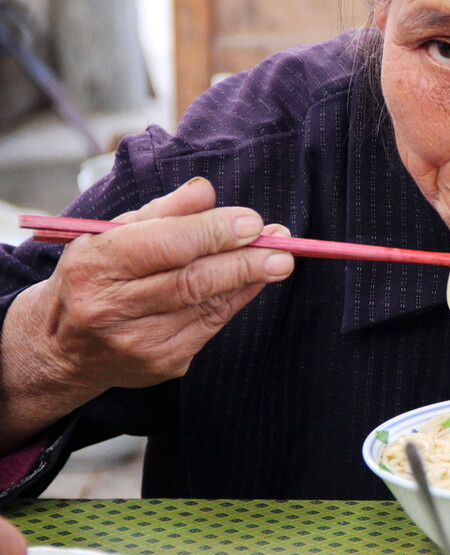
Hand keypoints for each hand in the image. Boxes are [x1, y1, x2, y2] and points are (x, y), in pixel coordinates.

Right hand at [0, 177, 294, 448]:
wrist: (63, 347)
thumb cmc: (96, 275)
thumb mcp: (111, 234)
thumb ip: (162, 211)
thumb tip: (206, 191)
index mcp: (94, 266)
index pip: (165, 245)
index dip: (215, 232)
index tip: (253, 222)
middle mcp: (110, 309)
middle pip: (192, 281)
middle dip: (244, 261)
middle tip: (282, 246)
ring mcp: (137, 342)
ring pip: (208, 305)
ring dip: (250, 279)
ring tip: (280, 258)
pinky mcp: (162, 363)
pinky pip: (212, 325)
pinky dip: (236, 299)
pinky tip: (253, 281)